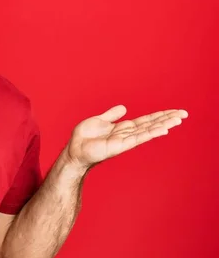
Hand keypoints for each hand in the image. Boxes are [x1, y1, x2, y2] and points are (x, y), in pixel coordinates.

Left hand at [66, 105, 187, 169]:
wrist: (74, 150)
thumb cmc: (84, 138)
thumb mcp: (99, 121)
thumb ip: (111, 115)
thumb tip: (124, 108)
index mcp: (122, 128)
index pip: (145, 121)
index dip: (159, 116)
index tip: (174, 112)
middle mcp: (127, 134)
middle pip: (150, 125)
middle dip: (167, 119)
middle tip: (184, 114)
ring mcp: (125, 140)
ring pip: (148, 131)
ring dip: (163, 125)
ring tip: (178, 120)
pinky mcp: (120, 145)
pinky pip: (138, 138)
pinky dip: (150, 133)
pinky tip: (162, 130)